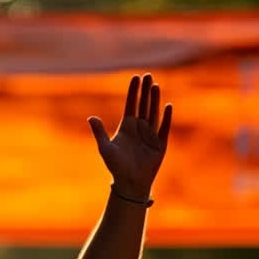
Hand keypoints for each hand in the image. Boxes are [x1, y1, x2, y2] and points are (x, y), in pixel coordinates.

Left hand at [88, 74, 171, 199]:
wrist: (129, 183)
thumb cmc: (116, 167)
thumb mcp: (105, 148)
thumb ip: (99, 132)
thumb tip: (91, 117)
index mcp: (127, 126)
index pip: (131, 104)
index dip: (133, 91)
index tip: (135, 77)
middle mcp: (140, 128)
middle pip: (143, 105)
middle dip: (145, 90)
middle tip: (147, 75)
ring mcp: (151, 134)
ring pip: (153, 113)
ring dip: (154, 100)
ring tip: (155, 86)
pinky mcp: (160, 144)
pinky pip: (163, 128)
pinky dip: (166, 118)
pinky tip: (167, 106)